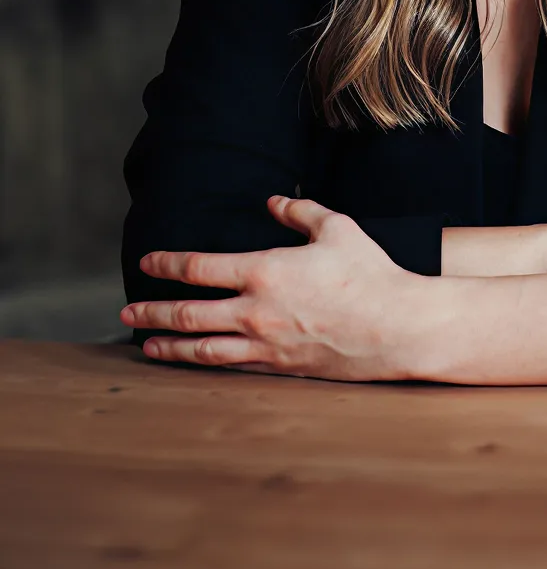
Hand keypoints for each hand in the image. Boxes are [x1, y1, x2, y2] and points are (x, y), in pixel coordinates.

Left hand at [120, 196, 425, 379]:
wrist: (396, 326)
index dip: (168, 265)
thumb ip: (299, 211)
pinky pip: (232, 367)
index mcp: (264, 270)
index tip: (148, 264)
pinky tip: (195, 363)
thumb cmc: (369, 273)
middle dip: (153, 312)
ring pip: (202, 349)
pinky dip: (205, 365)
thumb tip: (274, 200)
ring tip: (147, 346)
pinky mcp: (280, 368)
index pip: (199, 268)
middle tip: (128, 312)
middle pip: (188, 314)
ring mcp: (265, 345)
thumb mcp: (336, 228)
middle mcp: (255, 311)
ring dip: (170, 347)